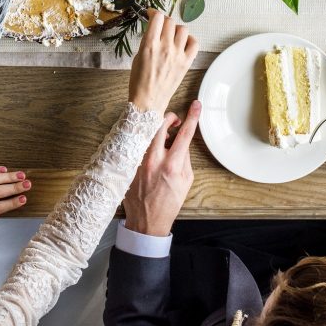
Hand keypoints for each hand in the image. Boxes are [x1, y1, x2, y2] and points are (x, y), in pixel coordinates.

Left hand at [123, 101, 200, 236]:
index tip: (196, 105)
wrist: (147, 220)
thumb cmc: (169, 202)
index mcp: (172, 165)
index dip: (192, 117)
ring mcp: (139, 161)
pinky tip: (152, 150)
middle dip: (170, 118)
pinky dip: (147, 142)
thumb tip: (182, 140)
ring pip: (147, 132)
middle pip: (160, 124)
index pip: (184, 134)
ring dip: (157, 129)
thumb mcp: (186, 180)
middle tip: (175, 121)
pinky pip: (138, 143)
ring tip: (164, 137)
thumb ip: (185, 157)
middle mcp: (153, 160)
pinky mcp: (129, 164)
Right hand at [128, 9, 197, 112]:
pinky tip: (183, 43)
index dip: (153, 13)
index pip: (157, 18)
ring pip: (183, 29)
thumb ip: (147, 40)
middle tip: (160, 26)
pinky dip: (190, 40)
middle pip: (170, 21)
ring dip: (176, 29)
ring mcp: (178, 55)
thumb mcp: (138, 56)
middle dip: (163, 21)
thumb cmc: (139, 81)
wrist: (148, 100)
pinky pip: (194, 43)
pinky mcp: (186, 63)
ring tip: (171, 35)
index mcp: (150, 45)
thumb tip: (154, 29)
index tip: (151, 15)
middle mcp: (165, 47)